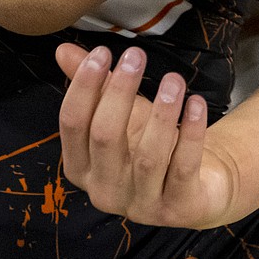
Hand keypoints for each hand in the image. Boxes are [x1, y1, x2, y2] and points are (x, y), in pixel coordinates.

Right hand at [56, 43, 239, 227]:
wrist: (195, 186)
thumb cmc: (146, 143)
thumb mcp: (118, 112)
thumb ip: (93, 85)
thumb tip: (63, 49)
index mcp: (81, 167)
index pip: (72, 125)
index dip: (83, 86)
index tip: (103, 52)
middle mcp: (105, 190)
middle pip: (105, 138)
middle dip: (119, 92)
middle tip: (136, 55)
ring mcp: (142, 205)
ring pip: (147, 157)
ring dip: (161, 114)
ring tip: (174, 79)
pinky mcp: (179, 209)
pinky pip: (183, 168)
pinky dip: (191, 133)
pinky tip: (196, 103)